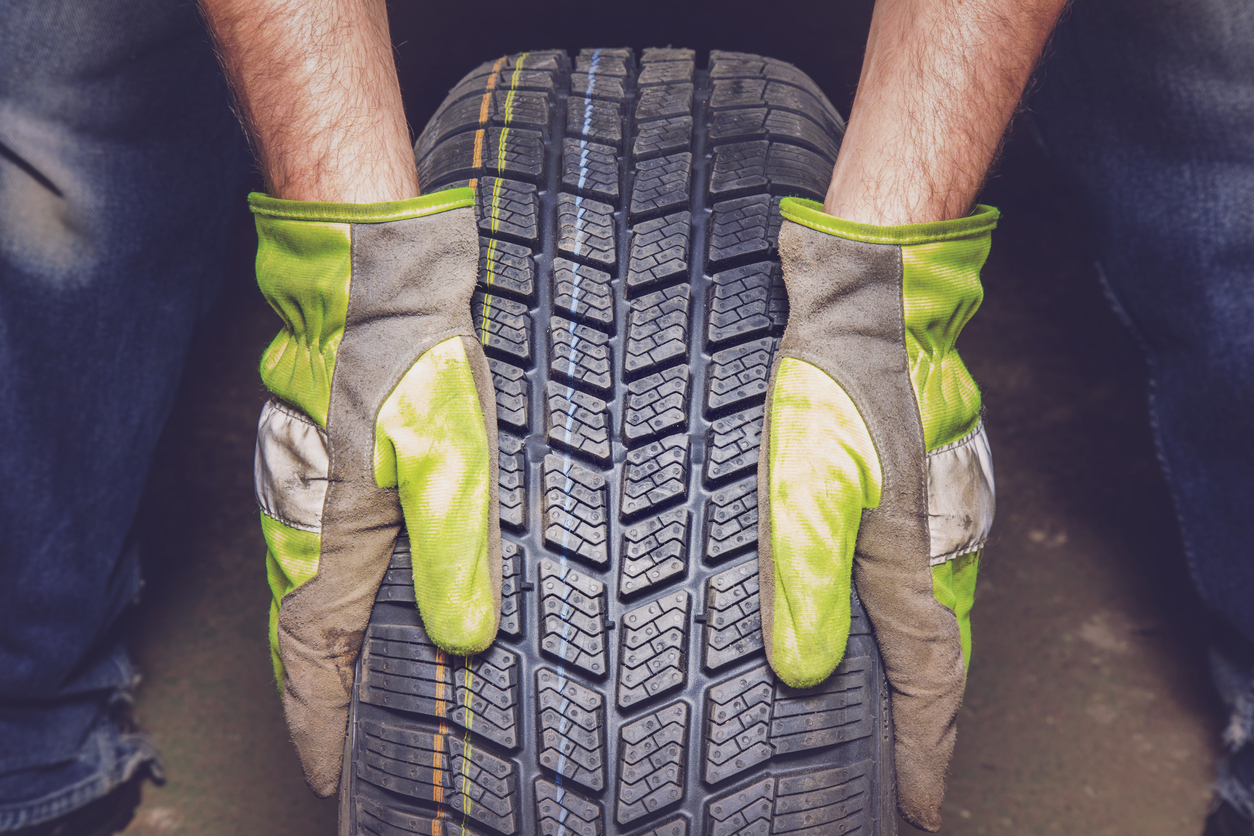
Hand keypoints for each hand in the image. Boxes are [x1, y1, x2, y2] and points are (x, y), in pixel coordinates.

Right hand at [250, 187, 499, 795]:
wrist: (375, 284)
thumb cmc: (411, 367)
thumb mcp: (452, 464)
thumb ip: (457, 556)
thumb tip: (464, 641)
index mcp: (333, 543)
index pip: (312, 663)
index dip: (321, 725)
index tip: (332, 775)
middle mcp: (307, 530)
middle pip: (306, 642)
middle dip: (326, 703)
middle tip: (353, 747)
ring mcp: (308, 498)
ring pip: (312, 601)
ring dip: (332, 655)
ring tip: (365, 692)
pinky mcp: (324, 470)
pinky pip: (323, 559)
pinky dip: (340, 602)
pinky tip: (377, 601)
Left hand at [759, 197, 996, 830]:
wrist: (872, 301)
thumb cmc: (835, 383)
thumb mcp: (803, 480)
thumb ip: (803, 576)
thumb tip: (803, 671)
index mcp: (909, 562)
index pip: (928, 685)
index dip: (924, 754)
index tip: (919, 809)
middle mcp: (936, 550)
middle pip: (938, 665)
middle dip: (922, 731)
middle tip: (904, 779)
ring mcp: (937, 519)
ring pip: (932, 624)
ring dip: (916, 681)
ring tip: (893, 721)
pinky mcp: (922, 493)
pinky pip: (924, 582)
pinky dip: (909, 626)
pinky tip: (878, 625)